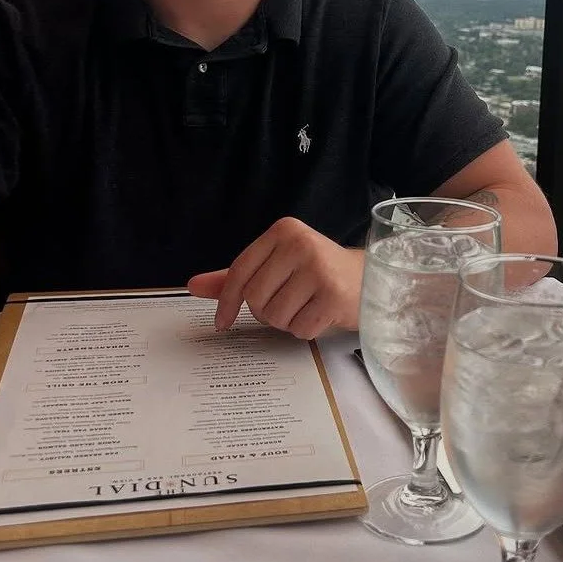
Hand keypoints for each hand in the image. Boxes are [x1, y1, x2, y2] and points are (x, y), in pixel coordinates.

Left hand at [188, 218, 364, 338]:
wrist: (370, 280)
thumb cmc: (318, 273)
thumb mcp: (276, 266)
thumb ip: (236, 277)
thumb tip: (192, 286)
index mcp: (283, 231)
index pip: (240, 270)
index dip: (226, 301)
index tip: (222, 322)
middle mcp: (300, 244)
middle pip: (255, 297)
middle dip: (265, 311)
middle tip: (288, 304)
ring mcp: (319, 269)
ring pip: (275, 316)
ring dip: (287, 322)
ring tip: (306, 306)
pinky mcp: (334, 296)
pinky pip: (299, 329)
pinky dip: (305, 330)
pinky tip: (320, 314)